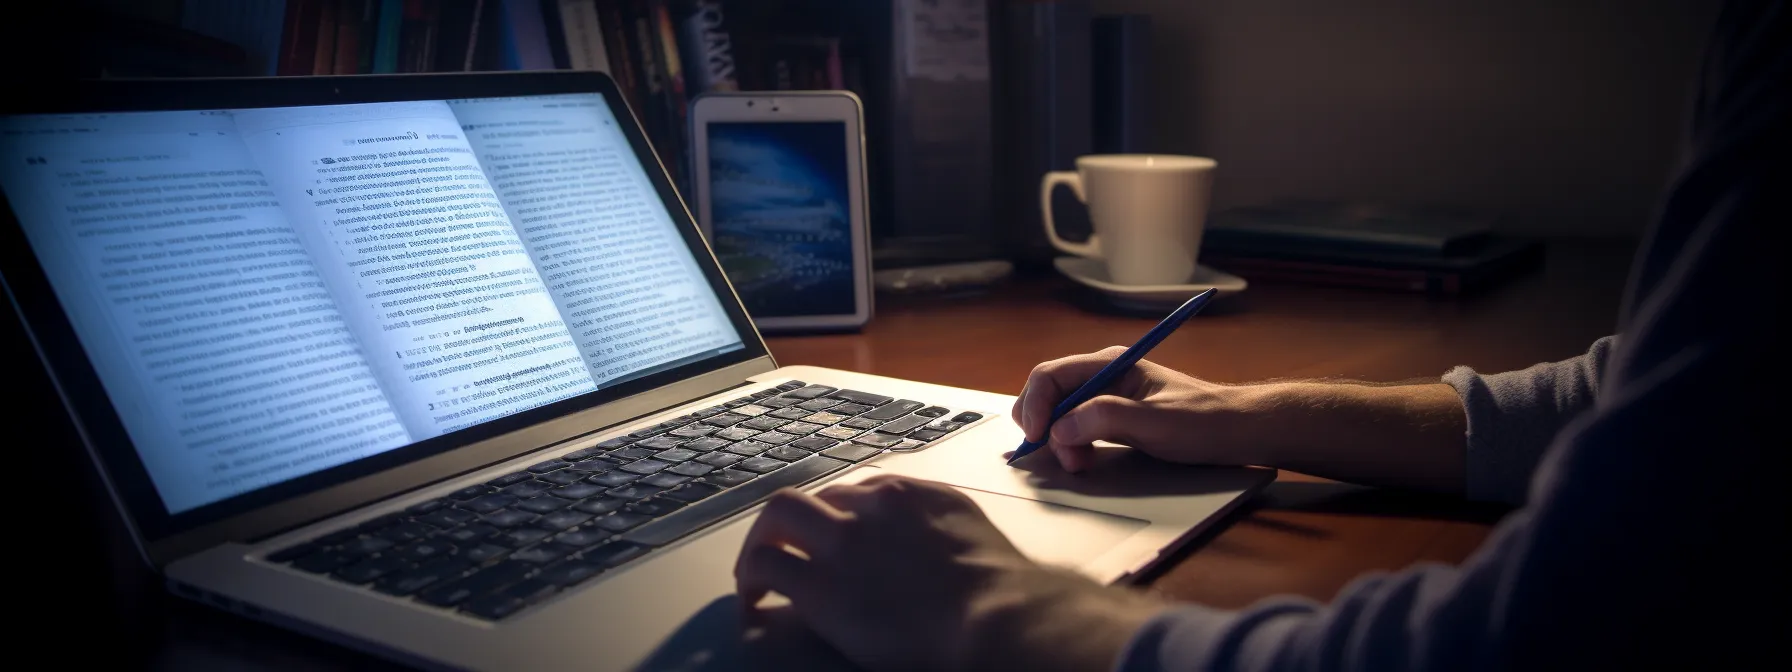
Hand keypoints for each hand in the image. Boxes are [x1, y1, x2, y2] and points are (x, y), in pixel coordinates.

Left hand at [735, 474, 1168, 670]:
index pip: (863, 492)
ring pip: (780, 514)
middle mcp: (873, 506)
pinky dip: (751, 575)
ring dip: (765, 538)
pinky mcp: (820, 584)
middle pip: (818, 495)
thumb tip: (941, 550)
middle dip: (798, 519)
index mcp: (915, 495)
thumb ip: (945, 532)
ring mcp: (843, 541)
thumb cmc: (1003, 595)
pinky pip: (765, 564)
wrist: (996, 618)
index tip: (838, 535)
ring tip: (758, 566)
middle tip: (787, 544)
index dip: (843, 515)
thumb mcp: (975, 540)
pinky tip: (754, 596)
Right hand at [1013, 346, 1267, 471]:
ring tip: (1078, 464)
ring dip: (1058, 439)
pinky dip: (1071, 444)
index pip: (1051, 374)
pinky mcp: (1114, 416)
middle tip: (1061, 457)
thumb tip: (1059, 428)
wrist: (1239, 430)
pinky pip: (1076, 426)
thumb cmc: (1203, 422)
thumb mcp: (1154, 423)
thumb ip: (1105, 419)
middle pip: (1049, 392)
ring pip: (1060, 412)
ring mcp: (1108, 395)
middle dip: (1044, 425)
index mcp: (1110, 364)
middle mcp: (1103, 375)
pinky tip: (1084, 460)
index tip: (1036, 438)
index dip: (1034, 405)